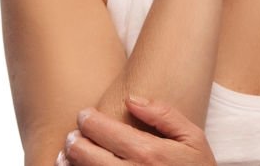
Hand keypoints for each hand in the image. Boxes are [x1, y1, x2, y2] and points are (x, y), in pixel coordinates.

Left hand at [58, 97, 216, 164]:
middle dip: (74, 141)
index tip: (84, 114)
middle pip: (86, 155)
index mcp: (149, 153)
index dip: (89, 120)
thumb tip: (131, 99)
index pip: (105, 131)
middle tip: (72, 134)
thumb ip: (163, 114)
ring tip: (67, 153)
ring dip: (70, 162)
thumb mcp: (192, 137)